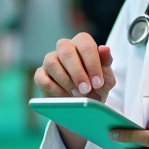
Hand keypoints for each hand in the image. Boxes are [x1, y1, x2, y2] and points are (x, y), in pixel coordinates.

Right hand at [35, 32, 116, 148]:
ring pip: (52, 62)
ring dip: (65, 80)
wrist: (86, 104)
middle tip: (86, 89)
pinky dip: (53, 89)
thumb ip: (106, 62)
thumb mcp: (107, 77)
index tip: (98, 82)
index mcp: (82, 43)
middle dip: (77, 72)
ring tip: (77, 95)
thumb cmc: (96, 86)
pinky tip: (64, 97)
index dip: (92, 63)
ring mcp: (51, 60)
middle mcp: (65, 48)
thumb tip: (104, 48)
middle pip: (66, 51)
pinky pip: (42, 78)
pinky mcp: (41, 75)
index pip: (85, 44)